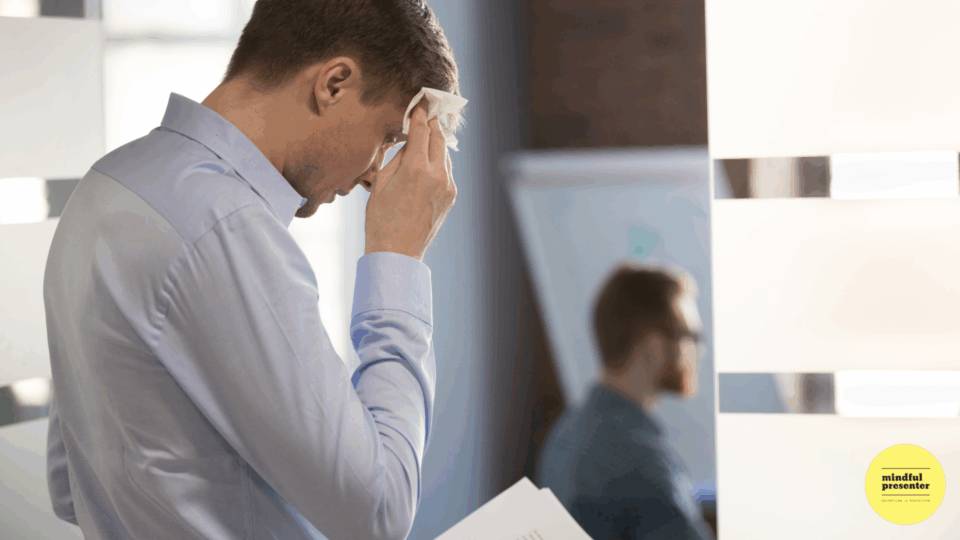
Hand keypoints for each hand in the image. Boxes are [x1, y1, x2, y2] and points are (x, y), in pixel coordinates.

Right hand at [364, 106, 455, 260]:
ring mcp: (448, 187)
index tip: (420, 104)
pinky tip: (429, 160)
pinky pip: (447, 171)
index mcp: (417, 169)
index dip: (420, 115)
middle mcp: (437, 175)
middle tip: (427, 112)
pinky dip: (439, 161)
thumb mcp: (382, 181)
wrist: (397, 251)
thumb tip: (411, 140)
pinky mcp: (451, 196)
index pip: (422, 131)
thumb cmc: (381, 217)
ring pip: (445, 154)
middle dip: (432, 124)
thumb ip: (400, 156)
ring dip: (436, 143)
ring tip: (427, 136)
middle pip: (439, 138)